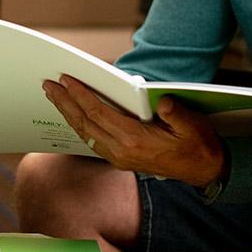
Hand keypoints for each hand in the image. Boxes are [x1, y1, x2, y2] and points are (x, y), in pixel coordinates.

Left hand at [43, 76, 225, 186]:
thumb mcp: (194, 127)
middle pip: (85, 124)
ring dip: (67, 113)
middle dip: (64, 102)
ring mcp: (118, 158)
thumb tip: (162, 101)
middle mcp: (121, 152)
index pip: (99, 114)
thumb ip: (177, 114)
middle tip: (48, 85)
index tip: (66, 80)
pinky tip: (71, 113)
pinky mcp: (118, 159)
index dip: (81, 96)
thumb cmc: (197, 145)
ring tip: (53, 95)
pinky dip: (78, 124)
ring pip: (84, 133)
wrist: (204, 171)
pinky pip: (91, 140)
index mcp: (136, 141)